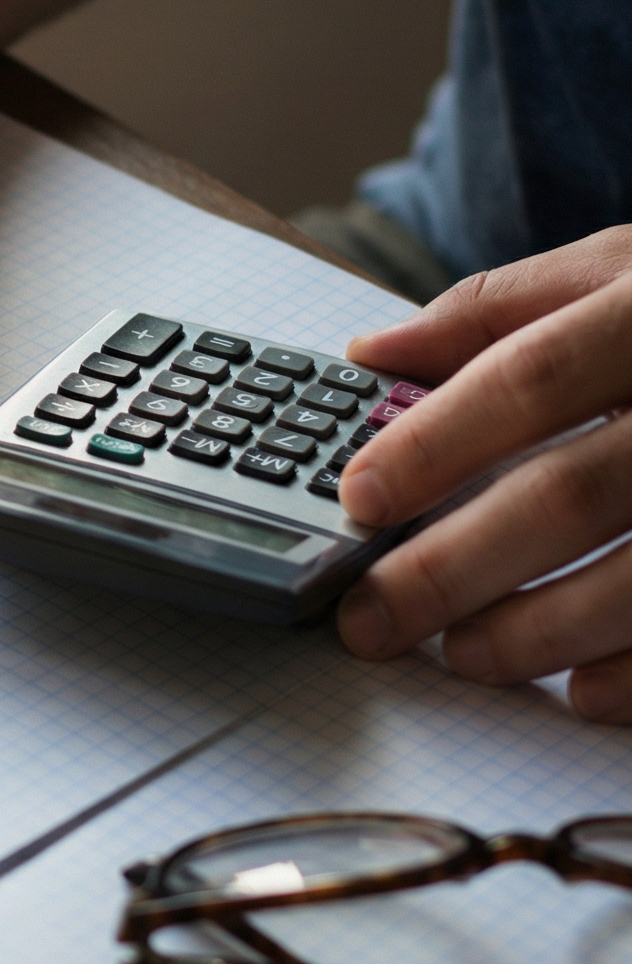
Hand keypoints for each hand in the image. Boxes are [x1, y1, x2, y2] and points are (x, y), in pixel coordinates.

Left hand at [334, 228, 631, 721]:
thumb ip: (497, 312)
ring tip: (464, 655)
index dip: (437, 442)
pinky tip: (581, 692)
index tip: (358, 501)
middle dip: (456, 565)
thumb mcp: (621, 272)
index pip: (528, 377)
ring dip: (541, 630)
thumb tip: (371, 356)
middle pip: (572, 493)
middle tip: (373, 617)